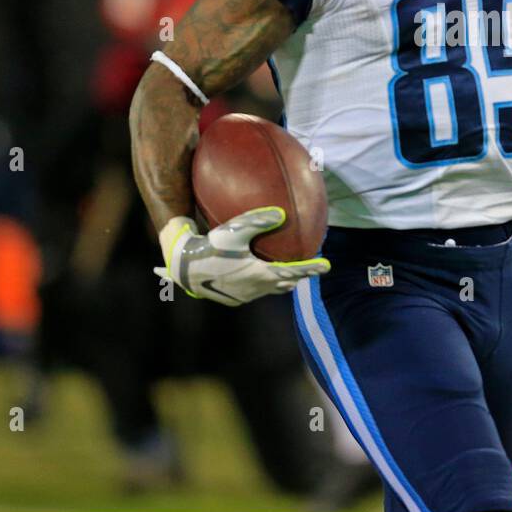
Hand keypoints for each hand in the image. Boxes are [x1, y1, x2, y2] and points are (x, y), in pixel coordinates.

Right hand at [155, 208, 329, 305]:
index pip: (293, 271)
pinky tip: (258, 276)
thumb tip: (282, 212)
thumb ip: (258, 220)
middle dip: (298, 276)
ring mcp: (244, 296)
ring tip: (289, 274)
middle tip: (310, 268)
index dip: (311, 268)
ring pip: (270, 290)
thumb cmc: (209, 246)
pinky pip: (255, 292)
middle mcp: (255, 289)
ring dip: (282, 282)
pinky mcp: (233, 298)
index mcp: (260, 274)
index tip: (327, 265)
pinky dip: (264, 285)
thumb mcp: (234, 230)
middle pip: (285, 284)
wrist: (184, 268)